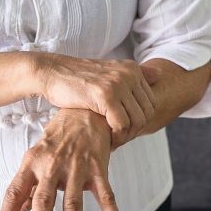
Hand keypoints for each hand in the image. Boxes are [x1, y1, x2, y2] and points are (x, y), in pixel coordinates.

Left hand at [0, 108, 122, 210]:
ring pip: (74, 202)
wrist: (85, 111)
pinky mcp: (98, 168)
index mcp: (32, 163)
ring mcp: (76, 167)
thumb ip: (28, 186)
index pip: (15, 191)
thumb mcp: (36, 157)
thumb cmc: (57, 137)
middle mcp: (52, 166)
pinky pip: (106, 195)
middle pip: (45, 200)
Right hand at [30, 52, 160, 149]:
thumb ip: (133, 76)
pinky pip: (121, 124)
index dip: (140, 123)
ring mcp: (118, 83)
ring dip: (126, 136)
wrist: (51, 73)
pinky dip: (116, 137)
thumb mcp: (108, 73)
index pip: (151, 103)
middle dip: (134, 131)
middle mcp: (128, 74)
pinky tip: (107, 139)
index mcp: (132, 69)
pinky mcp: (105, 95)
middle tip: (119, 139)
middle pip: (147, 113)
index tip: (124, 131)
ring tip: (113, 141)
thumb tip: (159, 75)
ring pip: (136, 121)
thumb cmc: (77, 80)